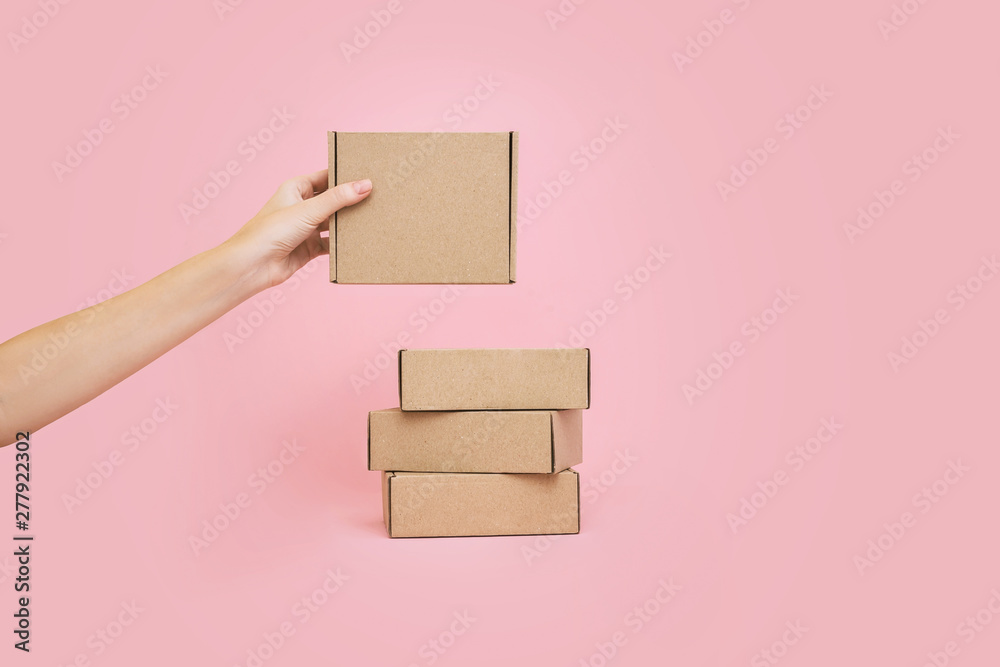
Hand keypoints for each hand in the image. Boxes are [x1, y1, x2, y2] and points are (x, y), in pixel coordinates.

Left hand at [223, 169, 371, 291]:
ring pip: (333, 223)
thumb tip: (365, 185)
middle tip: (376, 198)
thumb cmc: (270, 232)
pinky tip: (357, 243)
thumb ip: (338, 199)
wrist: (252, 266)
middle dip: (350, 201)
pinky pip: (331, 244)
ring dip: (348, 224)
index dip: (345, 176)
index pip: (326, 177)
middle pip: (332, 201)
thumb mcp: (309, 210)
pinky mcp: (309, 248)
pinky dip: (342, 244)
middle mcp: (301, 207)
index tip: (368, 175)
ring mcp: (305, 228)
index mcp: (296, 189)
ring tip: (371, 219)